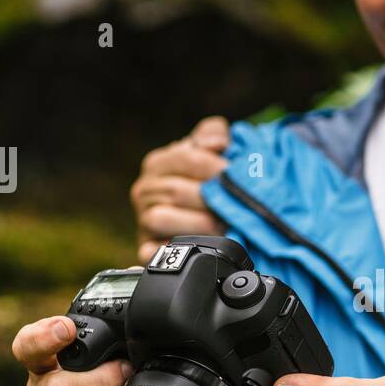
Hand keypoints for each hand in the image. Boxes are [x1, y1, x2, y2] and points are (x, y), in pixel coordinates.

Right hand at [131, 116, 229, 262]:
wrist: (200, 220)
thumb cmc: (206, 180)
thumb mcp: (210, 151)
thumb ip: (212, 134)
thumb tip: (218, 142)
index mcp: (158, 163)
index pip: (187, 158)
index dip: (216, 167)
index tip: (239, 176)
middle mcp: (145, 190)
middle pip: (176, 190)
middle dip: (212, 199)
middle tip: (241, 206)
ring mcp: (143, 220)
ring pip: (161, 218)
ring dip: (198, 224)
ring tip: (226, 226)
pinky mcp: (146, 248)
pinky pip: (151, 251)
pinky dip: (171, 249)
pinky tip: (199, 248)